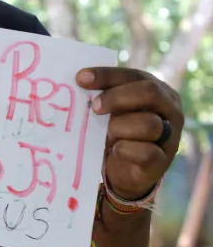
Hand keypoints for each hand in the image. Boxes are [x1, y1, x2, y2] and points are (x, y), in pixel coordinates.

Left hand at [77, 67, 183, 199]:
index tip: (80, 78)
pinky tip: (114, 149)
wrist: (125, 171)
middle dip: (116, 97)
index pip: (133, 75)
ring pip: (149, 124)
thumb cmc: (117, 132)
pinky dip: (126, 150)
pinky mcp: (162, 162)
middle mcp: (169, 110)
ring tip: (106, 134)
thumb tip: (76, 83)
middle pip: (149, 92)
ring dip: (120, 127)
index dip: (107, 75)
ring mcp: (170, 136)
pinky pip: (147, 153)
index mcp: (157, 91)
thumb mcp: (111, 111)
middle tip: (94, 107)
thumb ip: (102, 97)